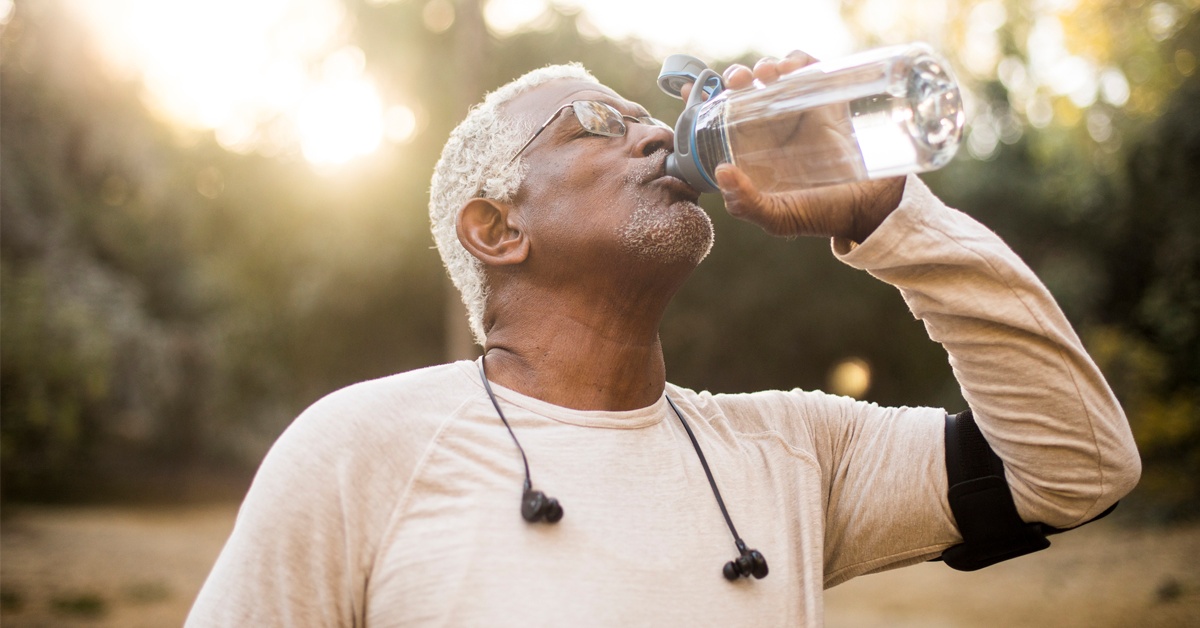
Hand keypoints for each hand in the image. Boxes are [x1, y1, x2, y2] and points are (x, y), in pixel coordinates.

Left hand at [683, 51, 905, 242]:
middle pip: (745, 89)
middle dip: (735, 77)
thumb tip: (721, 172)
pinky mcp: (826, 99)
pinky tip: (791, 68)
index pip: (720, 118)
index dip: (703, 99)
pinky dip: (797, 60)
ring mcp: (799, 111)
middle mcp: (772, 127)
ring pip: (774, 74)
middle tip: (736, 81)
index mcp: (751, 150)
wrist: (869, 207)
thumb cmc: (820, 214)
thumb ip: (746, 204)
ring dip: (764, 65)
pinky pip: (808, 69)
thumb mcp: (778, 217)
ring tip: (767, 74)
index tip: (690, 88)